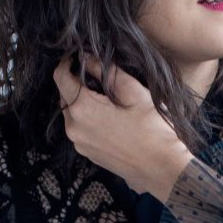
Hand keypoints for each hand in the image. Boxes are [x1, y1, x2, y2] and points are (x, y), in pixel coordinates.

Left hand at [52, 55, 193, 201]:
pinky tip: (108, 117)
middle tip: (97, 74)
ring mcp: (78, 142)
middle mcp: (73, 126)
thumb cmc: (152, 127)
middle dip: (76, 82)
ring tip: (105, 96)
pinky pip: (79, 128)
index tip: (77, 55)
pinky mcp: (86, 153)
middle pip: (64, 95)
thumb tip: (88, 56)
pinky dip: (87, 117)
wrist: (161, 167)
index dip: (66, 62)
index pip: (61, 77)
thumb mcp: (134, 91)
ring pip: (71, 112)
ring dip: (82, 101)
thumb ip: (107, 71)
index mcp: (83, 108)